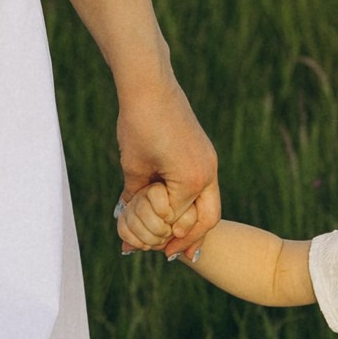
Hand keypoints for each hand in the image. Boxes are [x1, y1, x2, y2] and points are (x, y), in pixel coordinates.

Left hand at [114, 59, 218, 260]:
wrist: (150, 85)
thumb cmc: (139, 123)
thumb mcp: (133, 166)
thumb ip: (136, 196)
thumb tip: (128, 214)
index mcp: (192, 180)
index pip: (181, 221)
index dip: (164, 237)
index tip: (151, 250)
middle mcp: (207, 172)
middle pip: (207, 218)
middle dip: (189, 238)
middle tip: (172, 254)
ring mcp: (208, 161)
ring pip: (208, 203)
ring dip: (192, 220)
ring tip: (176, 238)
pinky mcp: (203, 152)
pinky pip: (203, 185)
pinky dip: (191, 201)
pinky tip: (176, 208)